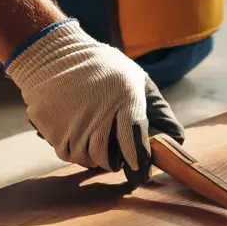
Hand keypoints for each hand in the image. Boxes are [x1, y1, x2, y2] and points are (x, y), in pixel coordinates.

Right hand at [5, 20, 183, 185]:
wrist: (52, 54)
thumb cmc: (102, 67)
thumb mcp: (134, 78)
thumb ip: (154, 108)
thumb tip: (174, 140)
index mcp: (127, 99)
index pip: (136, 144)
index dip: (140, 163)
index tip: (140, 171)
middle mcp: (100, 114)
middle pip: (110, 160)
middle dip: (116, 163)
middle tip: (117, 159)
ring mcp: (74, 123)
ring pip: (89, 160)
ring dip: (95, 159)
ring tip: (95, 141)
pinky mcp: (53, 129)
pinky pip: (68, 154)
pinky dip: (75, 151)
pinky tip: (77, 134)